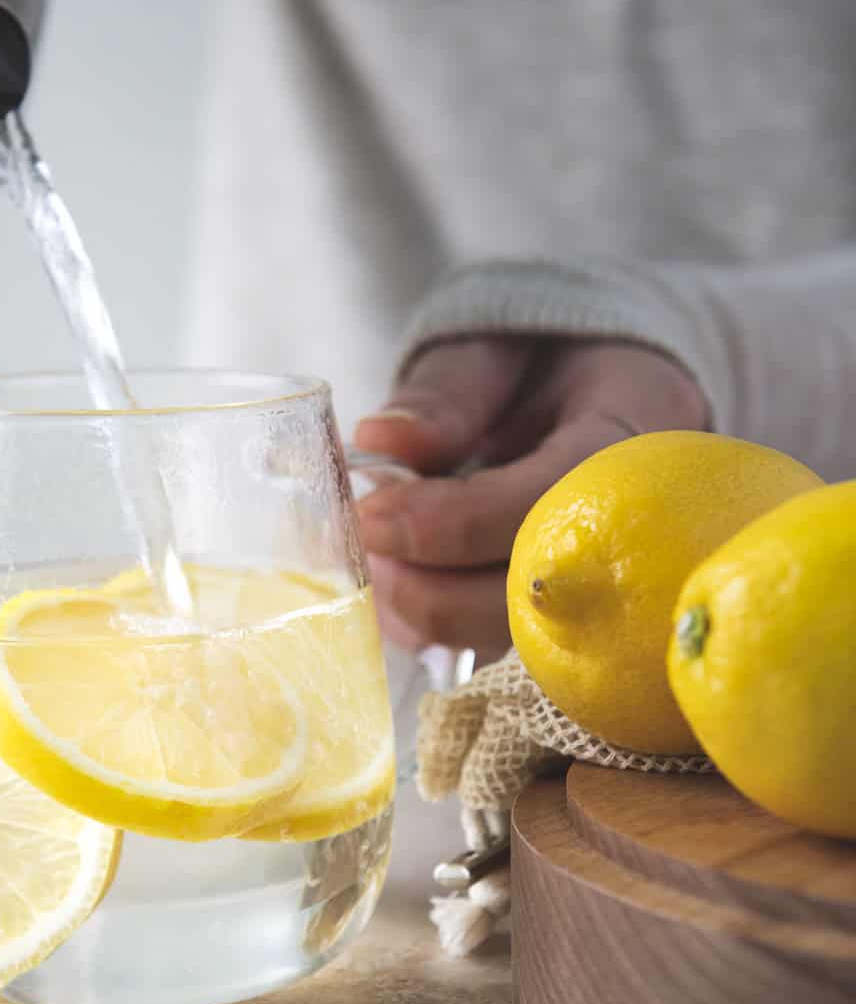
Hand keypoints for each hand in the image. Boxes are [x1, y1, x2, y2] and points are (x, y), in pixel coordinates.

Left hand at [353, 335, 709, 653]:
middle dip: (433, 587)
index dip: (455, 523)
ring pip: (522, 642)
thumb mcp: (496, 349)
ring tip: (373, 561)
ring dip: (427, 614)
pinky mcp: (575, 622)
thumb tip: (381, 441)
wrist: (590, 390)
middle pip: (544, 595)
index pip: (554, 501)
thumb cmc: (542, 365)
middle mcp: (640, 523)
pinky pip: (505, 654)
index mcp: (632, 433)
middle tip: (363, 546)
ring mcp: (612, 583)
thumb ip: (448, 392)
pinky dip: (435, 631)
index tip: (372, 515)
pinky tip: (396, 586)